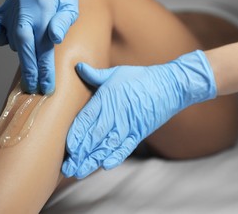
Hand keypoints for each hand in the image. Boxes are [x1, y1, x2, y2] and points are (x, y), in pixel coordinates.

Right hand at [0, 0, 87, 93]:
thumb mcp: (71, 8)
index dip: (44, 68)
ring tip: (33, 69)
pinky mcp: (2, 10)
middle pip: (24, 46)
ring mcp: (10, 9)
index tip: (47, 86)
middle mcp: (24, 9)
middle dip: (30, 70)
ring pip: (14, 41)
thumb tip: (55, 38)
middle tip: (35, 89)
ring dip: (24, 57)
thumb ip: (63, 22)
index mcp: (44, 8)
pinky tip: (11, 43)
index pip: (43, 44)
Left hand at [62, 50, 216, 178]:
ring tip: (80, 172)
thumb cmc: (141, 77)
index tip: (67, 147)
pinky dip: (116, 157)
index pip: (86, 119)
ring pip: (107, 145)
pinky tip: (105, 166)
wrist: (170, 85)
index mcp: (106, 97)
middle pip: (94, 136)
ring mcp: (128, 124)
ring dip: (93, 159)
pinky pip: (126, 147)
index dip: (76, 135)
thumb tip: (78, 66)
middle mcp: (115, 113)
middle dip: (80, 153)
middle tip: (68, 167)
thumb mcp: (117, 72)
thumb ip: (96, 75)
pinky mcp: (139, 132)